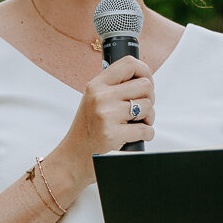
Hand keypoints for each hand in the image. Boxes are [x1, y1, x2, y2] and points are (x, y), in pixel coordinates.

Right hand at [58, 55, 154, 179]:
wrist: (73, 158)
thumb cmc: (88, 130)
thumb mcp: (93, 100)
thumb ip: (113, 87)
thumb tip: (144, 78)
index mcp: (96, 85)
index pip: (129, 64)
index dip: (146, 71)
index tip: (148, 82)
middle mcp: (100, 97)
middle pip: (145, 85)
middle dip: (150, 98)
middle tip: (141, 109)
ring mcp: (106, 115)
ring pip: (148, 107)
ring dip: (148, 118)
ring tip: (136, 124)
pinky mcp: (113, 134)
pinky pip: (146, 129)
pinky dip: (146, 135)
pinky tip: (134, 137)